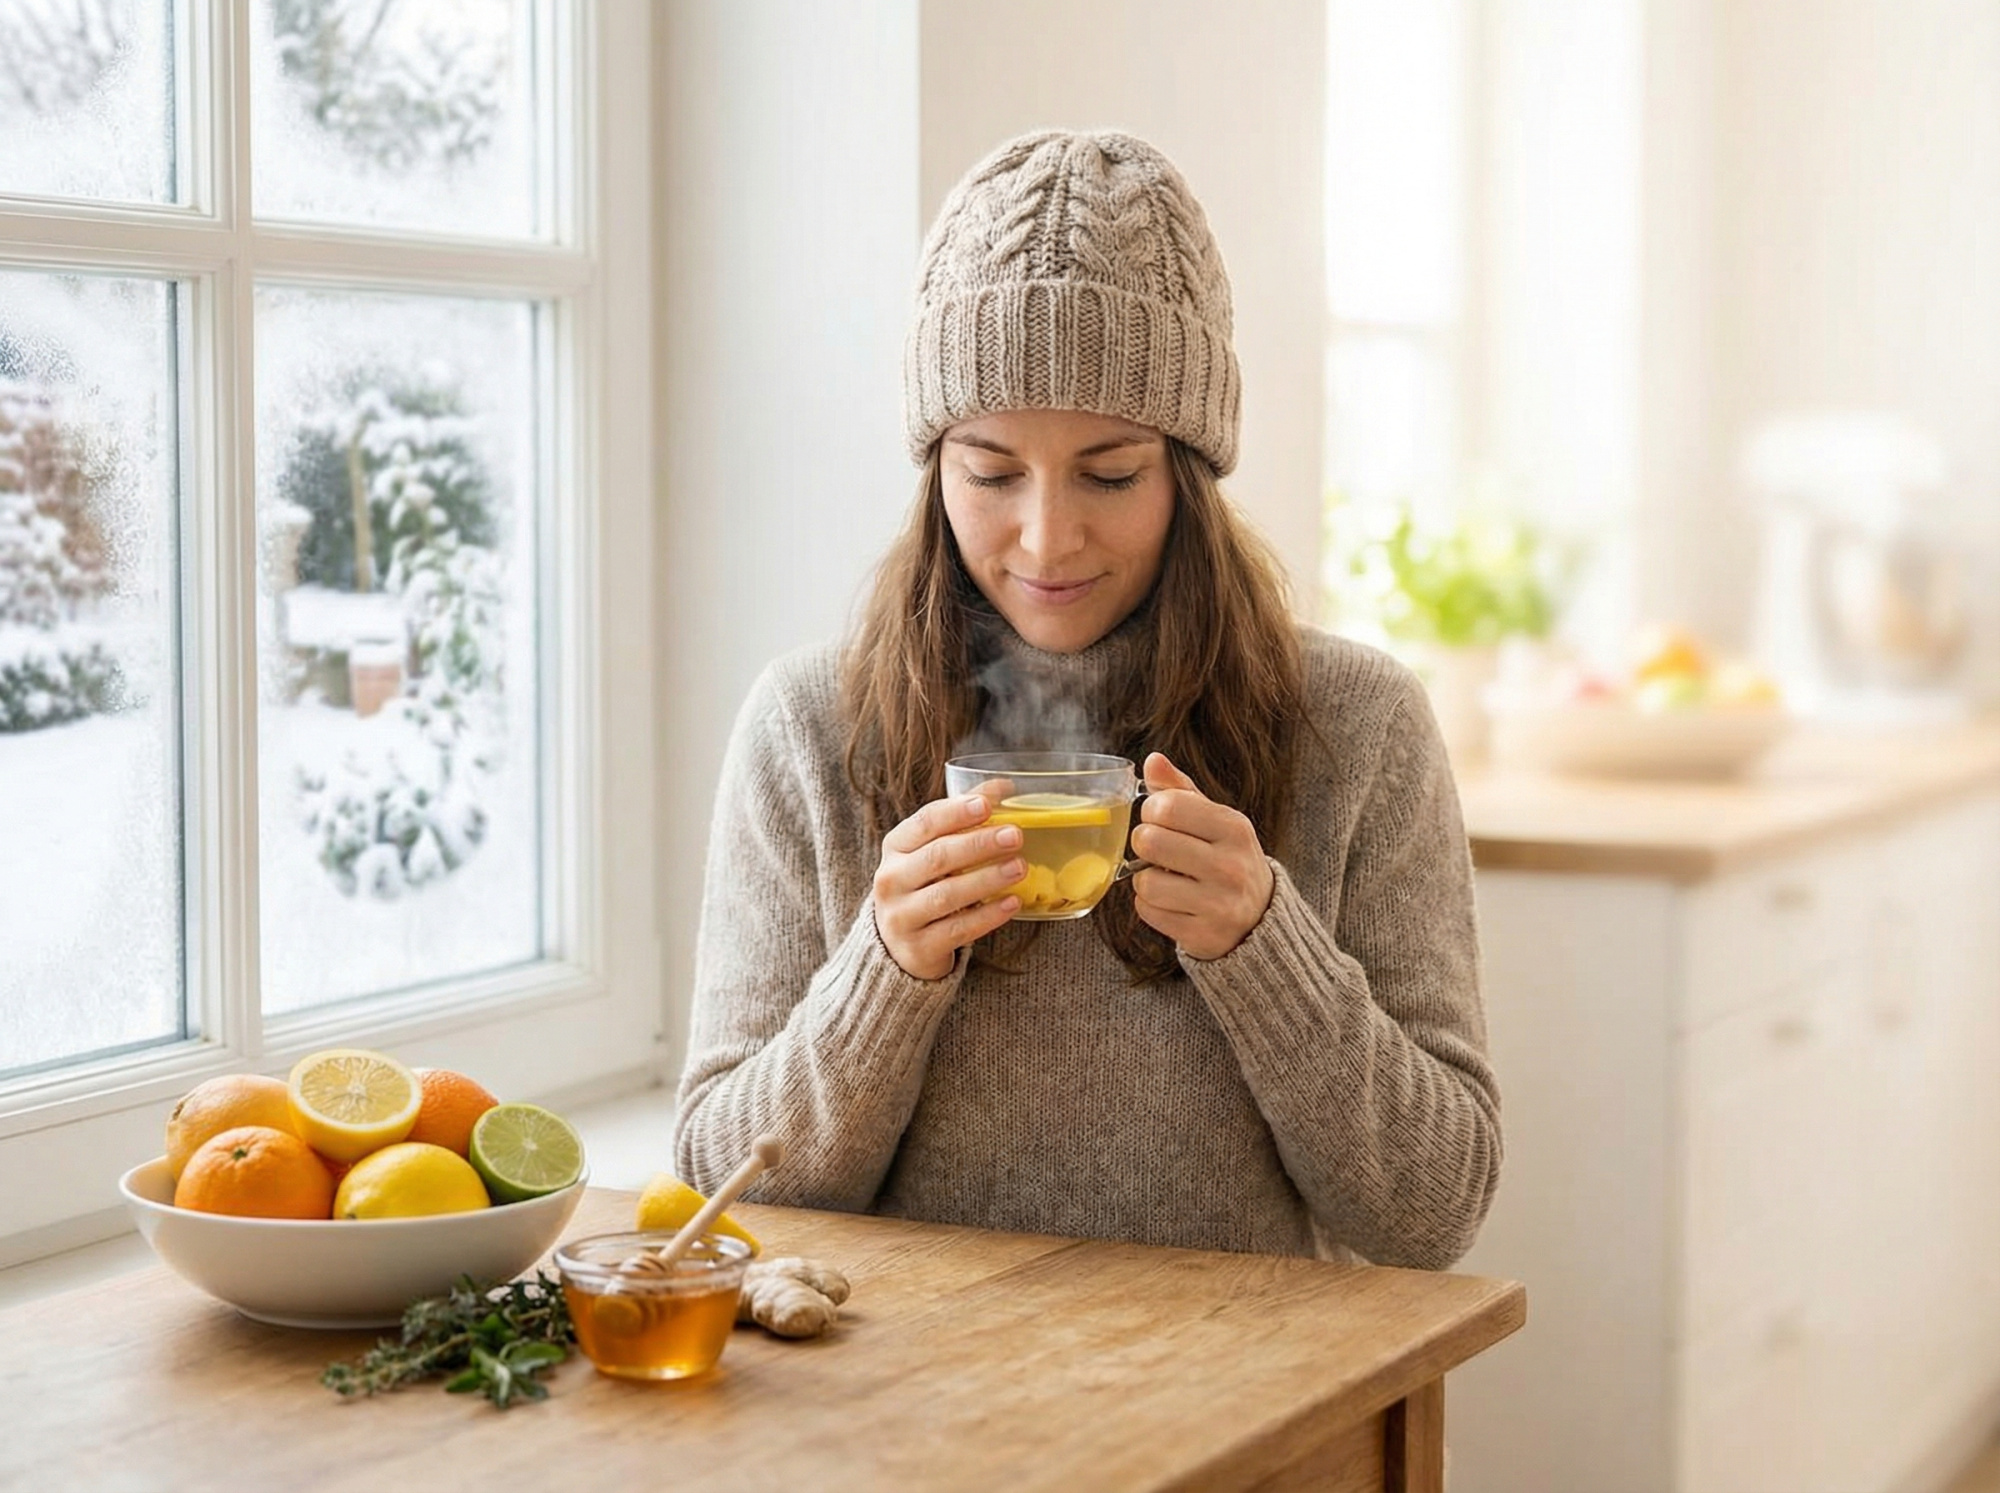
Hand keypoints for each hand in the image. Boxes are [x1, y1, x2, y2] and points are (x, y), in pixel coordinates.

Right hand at [873, 791, 1025, 979]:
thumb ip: (962, 817)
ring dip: (986, 879)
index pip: (924, 823)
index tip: (986, 805)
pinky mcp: (918, 947)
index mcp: (896, 847)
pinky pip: (956, 930)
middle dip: (978, 844)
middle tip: (1015, 835)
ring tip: (1019, 867)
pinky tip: (1012, 903)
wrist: (899, 943)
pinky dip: (987, 916)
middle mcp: (891, 880)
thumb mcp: (933, 848)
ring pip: (947, 895)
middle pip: (937, 857)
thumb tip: (1003, 786)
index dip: (955, 812)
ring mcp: (901, 916)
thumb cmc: (924, 884)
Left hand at [1130, 752, 1274, 960]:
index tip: (1160, 818)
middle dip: (1144, 843)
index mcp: (1234, 828)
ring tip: (1165, 877)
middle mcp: (1230, 865)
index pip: (1168, 805)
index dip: (1151, 810)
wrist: (1260, 918)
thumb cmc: (1227, 858)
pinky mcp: (1202, 935)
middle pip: (1150, 841)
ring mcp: (1218, 904)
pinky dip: (1150, 905)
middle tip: (1157, 848)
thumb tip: (1153, 761)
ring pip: (1145, 882)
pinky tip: (1171, 901)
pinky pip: (1148, 912)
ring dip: (1145, 879)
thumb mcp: (1215, 820)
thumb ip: (1181, 790)